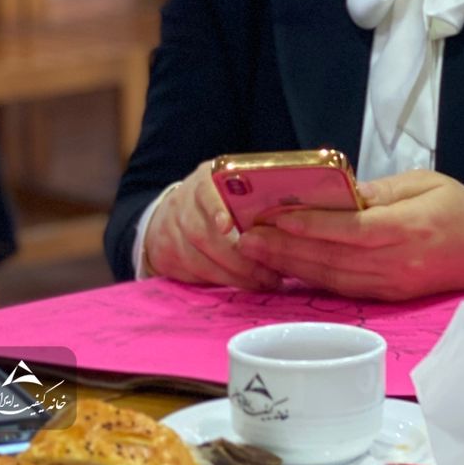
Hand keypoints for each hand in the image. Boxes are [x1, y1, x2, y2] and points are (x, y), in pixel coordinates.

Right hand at [144, 161, 282, 289]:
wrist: (170, 214)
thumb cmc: (219, 199)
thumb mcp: (232, 186)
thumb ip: (254, 194)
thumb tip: (297, 212)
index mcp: (204, 180)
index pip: (205, 191)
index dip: (216, 209)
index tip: (228, 226)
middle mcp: (182, 203)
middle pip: (203, 234)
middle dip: (238, 259)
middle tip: (268, 274)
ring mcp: (170, 230)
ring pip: (198, 260)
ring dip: (232, 275)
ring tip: (262, 282)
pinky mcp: (166, 256)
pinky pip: (193, 274)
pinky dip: (220, 282)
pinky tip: (242, 284)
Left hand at [236, 169, 463, 300]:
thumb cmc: (462, 208)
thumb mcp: (425, 183)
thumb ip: (380, 192)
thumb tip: (337, 193)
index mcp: (408, 228)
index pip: (349, 229)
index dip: (309, 225)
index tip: (273, 216)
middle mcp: (398, 263)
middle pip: (332, 259)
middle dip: (285, 248)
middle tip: (246, 237)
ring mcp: (394, 286)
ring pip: (333, 278)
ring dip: (292, 266)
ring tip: (256, 252)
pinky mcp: (392, 297)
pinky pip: (345, 288)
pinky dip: (314, 278)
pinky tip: (289, 268)